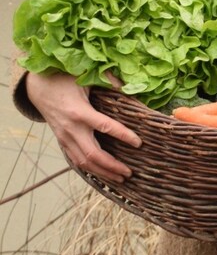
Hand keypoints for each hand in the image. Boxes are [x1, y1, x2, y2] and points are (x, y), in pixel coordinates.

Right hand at [26, 71, 140, 182]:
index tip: (138, 143)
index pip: (105, 126)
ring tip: (120, 177)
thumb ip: (108, 81)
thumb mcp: (86, 76)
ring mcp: (65, 137)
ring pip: (84, 162)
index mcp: (79, 112)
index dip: (123, 135)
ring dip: (102, 172)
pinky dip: (90, 169)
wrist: (39, 88)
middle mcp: (71, 128)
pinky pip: (76, 160)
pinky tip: (103, 173)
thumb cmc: (64, 80)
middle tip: (129, 172)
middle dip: (112, 166)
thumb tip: (130, 87)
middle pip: (93, 154)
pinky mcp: (62, 142)